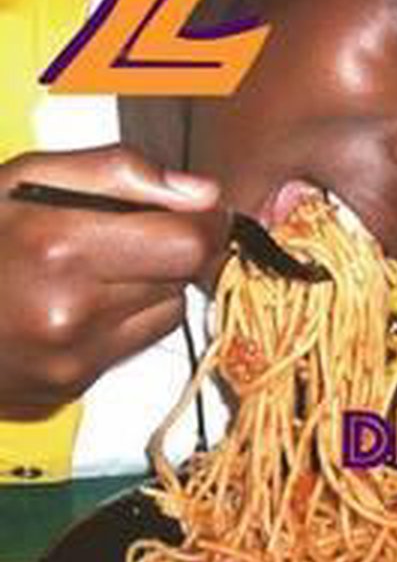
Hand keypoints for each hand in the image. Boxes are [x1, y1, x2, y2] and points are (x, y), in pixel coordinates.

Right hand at [0, 146, 227, 419]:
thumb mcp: (27, 177)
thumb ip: (119, 172)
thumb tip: (202, 193)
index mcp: (61, 247)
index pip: (189, 243)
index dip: (204, 222)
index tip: (196, 209)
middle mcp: (72, 312)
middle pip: (183, 278)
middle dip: (173, 249)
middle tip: (129, 231)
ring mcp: (71, 360)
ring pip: (166, 313)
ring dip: (151, 286)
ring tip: (93, 267)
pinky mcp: (69, 389)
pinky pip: (133, 346)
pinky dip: (122, 321)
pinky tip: (77, 302)